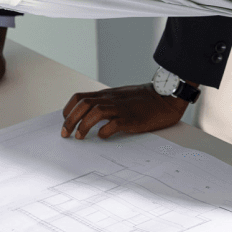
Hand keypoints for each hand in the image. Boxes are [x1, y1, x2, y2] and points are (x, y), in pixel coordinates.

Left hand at [61, 84, 189, 139]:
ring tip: (79, 137)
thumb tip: (90, 115)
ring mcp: (121, 108)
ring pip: (95, 111)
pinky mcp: (132, 119)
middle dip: (70, 119)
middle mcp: (111, 100)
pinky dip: (105, 131)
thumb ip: (107, 103)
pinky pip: (114, 124)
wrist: (166, 97)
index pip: (80, 97)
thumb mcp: (121, 96)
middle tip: (65, 134)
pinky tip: (103, 136)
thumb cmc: (144, 99)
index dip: (68, 109)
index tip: (65, 121)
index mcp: (107, 95)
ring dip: (83, 125)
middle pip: (83, 104)